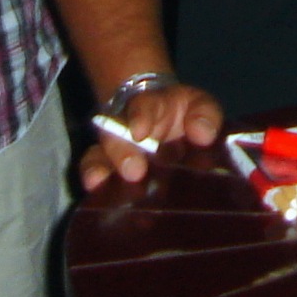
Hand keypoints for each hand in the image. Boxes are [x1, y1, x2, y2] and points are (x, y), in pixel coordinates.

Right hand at [77, 82, 223, 191]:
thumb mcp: (200, 105)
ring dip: (98, 167)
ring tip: (97, 182)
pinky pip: (94, 172)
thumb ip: (205, 115)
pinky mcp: (110, 170)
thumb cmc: (184, 114)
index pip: (143, 106)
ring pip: (97, 154)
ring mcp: (115, 149)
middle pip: (115, 134)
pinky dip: (92, 179)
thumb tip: (203, 135)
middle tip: (133, 171)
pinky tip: (93, 191)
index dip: (140, 117)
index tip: (140, 132)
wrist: (165, 120)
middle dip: (121, 151)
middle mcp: (126, 127)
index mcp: (152, 107)